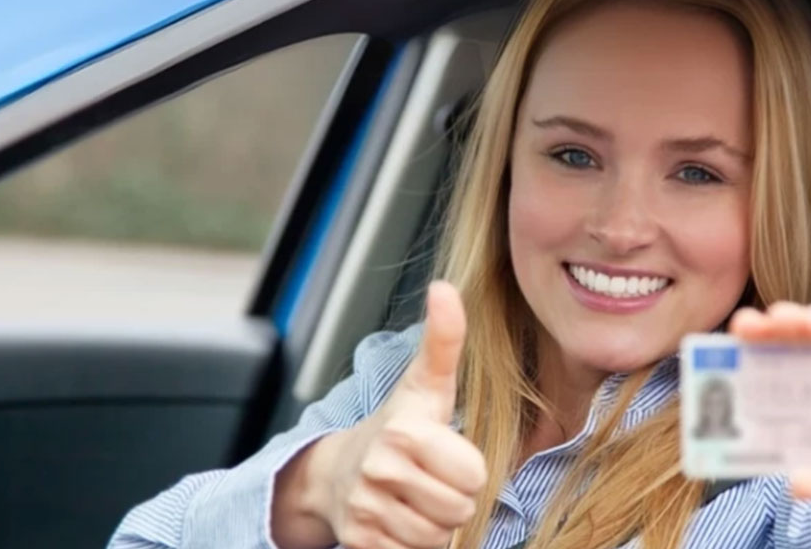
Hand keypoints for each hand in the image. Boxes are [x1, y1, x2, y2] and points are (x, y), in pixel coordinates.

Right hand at [305, 281, 486, 548]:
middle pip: (459, 509)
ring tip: (416, 498)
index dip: (468, 469)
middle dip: (453, 498)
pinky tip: (397, 520)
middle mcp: (381, 470)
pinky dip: (410, 545)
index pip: (474, 476)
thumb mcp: (427, 384)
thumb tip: (445, 287)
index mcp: (405, 432)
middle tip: (432, 479)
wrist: (336, 471)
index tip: (447, 455)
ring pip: (436, 537)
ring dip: (434, 524)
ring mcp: (365, 509)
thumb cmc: (399, 426)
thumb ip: (444, 339)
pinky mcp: (357, 542)